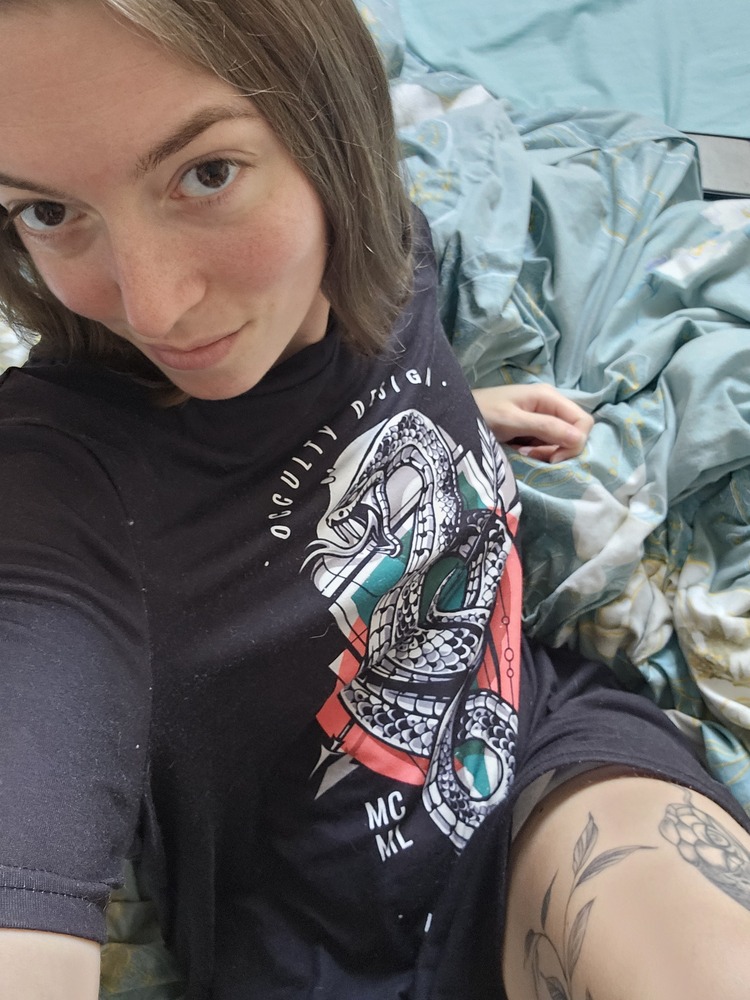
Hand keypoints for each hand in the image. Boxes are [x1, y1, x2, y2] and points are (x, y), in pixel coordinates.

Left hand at [472, 383, 592, 462]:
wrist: (457, 413)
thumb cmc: (483, 413)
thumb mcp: (513, 421)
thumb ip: (545, 427)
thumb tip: (579, 439)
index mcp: (549, 397)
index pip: (583, 421)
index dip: (575, 442)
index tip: (553, 458)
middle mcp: (550, 404)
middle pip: (575, 431)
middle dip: (561, 449)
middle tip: (536, 457)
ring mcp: (543, 415)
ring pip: (563, 440)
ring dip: (548, 452)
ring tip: (524, 453)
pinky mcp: (534, 427)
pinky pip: (549, 443)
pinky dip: (540, 452)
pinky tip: (522, 451)